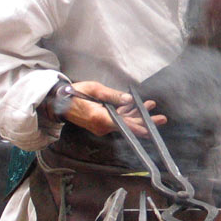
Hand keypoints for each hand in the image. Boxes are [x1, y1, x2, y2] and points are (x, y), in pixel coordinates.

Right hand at [49, 80, 166, 136]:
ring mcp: (102, 125)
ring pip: (124, 122)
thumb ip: (113, 95)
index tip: (150, 130)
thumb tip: (129, 100)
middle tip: (161, 119)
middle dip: (145, 122)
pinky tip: (138, 106)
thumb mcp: (94, 90)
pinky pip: (118, 120)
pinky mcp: (102, 122)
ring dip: (138, 115)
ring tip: (152, 106)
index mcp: (100, 118)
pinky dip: (128, 114)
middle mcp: (102, 126)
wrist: (59, 103)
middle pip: (127, 125)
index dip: (138, 128)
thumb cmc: (75, 94)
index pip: (123, 125)